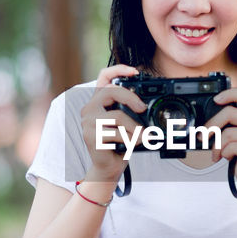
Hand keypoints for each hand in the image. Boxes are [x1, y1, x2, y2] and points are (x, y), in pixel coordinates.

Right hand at [79, 64, 144, 182]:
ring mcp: (88, 122)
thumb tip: (148, 105)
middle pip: (110, 91)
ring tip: (142, 136)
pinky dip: (130, 139)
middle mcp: (89, 108)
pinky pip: (117, 133)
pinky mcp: (91, 136)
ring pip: (118, 116)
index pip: (103, 77)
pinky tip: (133, 144)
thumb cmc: (120, 144)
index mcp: (98, 102)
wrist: (108, 167)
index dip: (118, 69)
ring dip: (135, 128)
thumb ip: (132, 111)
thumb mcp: (128, 124)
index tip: (135, 71)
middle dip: (131, 98)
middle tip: (143, 109)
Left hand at [208, 69, 236, 207]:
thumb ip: (227, 128)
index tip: (215, 100)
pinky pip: (232, 146)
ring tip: (218, 154)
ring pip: (228, 132)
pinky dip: (224, 154)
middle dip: (211, 125)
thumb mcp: (234, 140)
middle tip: (203, 136)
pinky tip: (227, 158)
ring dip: (217, 146)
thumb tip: (205, 124)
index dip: (229, 93)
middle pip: (230, 112)